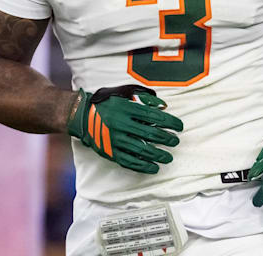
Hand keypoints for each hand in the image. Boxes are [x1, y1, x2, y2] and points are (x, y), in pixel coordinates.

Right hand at [66, 85, 182, 173]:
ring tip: (168, 157)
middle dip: (167, 139)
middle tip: (175, 141)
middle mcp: (122, 124)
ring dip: (158, 155)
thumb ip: (144, 98)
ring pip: (142, 150)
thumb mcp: (125, 94)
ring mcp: (116, 140)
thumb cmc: (107, 103)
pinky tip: (153, 168)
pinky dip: (143, 166)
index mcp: (126, 109)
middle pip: (150, 135)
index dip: (170, 122)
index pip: (154, 117)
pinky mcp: (110, 152)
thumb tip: (163, 106)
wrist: (82, 115)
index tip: (179, 126)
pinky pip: (129, 161)